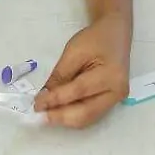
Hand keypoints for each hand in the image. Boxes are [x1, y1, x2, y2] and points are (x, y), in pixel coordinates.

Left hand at [34, 13, 130, 127]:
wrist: (114, 35)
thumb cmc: (95, 39)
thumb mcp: (74, 51)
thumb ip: (59, 75)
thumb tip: (44, 96)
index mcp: (111, 75)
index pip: (79, 91)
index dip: (56, 99)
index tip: (37, 104)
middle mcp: (117, 93)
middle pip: (86, 113)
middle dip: (60, 117)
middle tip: (40, 115)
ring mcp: (115, 101)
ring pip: (87, 119)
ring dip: (65, 119)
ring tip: (46, 114)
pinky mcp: (110, 103)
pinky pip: (89, 115)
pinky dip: (72, 116)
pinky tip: (58, 112)